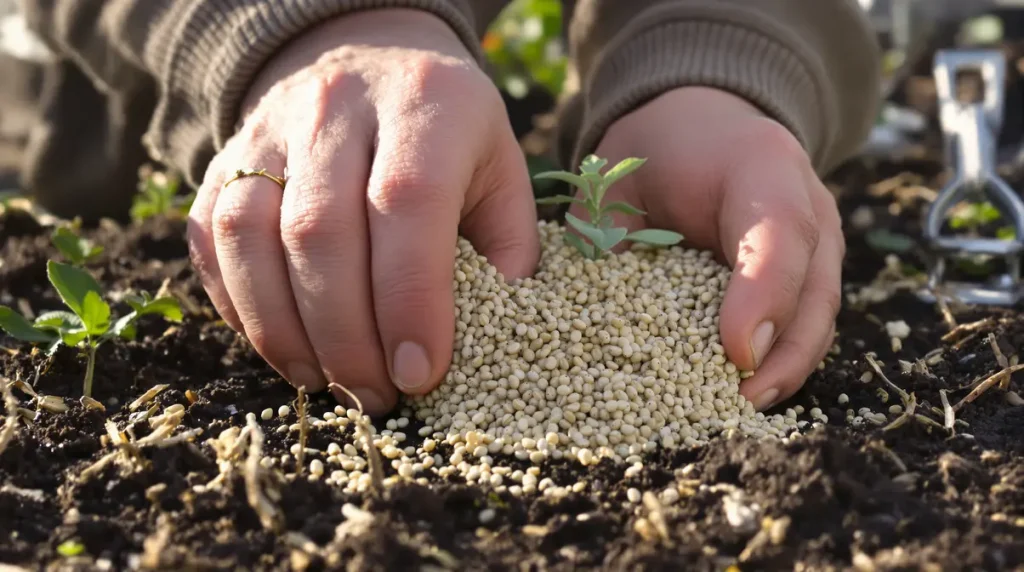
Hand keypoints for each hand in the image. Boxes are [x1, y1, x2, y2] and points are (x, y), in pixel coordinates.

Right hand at [186, 9, 538, 414]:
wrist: (363, 55)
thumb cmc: (445, 131)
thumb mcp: (500, 168)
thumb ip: (510, 245)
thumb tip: (501, 337)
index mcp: (425, 103)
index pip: (408, 204)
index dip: (410, 299)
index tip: (421, 373)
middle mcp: (337, 107)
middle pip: (321, 232)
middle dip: (348, 336)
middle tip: (378, 396)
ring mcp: (268, 130)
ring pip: (250, 238)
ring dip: (285, 332)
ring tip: (328, 384)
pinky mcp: (223, 160)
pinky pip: (210, 241)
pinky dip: (239, 309)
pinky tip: (284, 348)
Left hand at [580, 87, 842, 410]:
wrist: (699, 124)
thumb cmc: (653, 153)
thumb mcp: (618, 177)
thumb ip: (608, 236)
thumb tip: (590, 320)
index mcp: (760, 163)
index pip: (777, 233)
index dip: (762, 297)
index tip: (736, 354)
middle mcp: (806, 200)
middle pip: (815, 286)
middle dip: (785, 353)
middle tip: (741, 400)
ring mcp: (819, 236)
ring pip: (821, 310)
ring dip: (789, 366)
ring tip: (743, 407)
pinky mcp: (811, 267)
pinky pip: (808, 317)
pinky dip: (783, 357)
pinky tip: (747, 390)